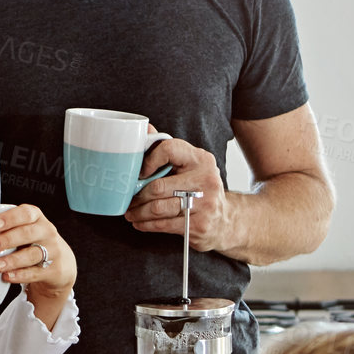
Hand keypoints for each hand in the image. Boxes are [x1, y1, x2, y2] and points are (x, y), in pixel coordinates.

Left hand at [0, 204, 76, 316]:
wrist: (60, 263)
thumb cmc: (32, 243)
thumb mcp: (23, 230)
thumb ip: (5, 228)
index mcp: (36, 218)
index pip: (26, 213)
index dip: (10, 218)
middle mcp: (47, 231)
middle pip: (28, 234)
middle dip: (7, 240)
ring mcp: (53, 250)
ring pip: (32, 254)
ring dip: (12, 260)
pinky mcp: (54, 269)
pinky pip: (36, 272)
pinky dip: (20, 275)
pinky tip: (7, 277)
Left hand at [125, 135, 234, 251]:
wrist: (225, 219)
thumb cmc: (200, 188)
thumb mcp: (189, 165)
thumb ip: (168, 148)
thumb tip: (144, 128)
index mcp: (201, 159)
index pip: (169, 149)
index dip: (149, 160)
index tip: (139, 172)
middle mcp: (206, 179)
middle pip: (159, 186)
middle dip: (137, 195)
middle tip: (127, 198)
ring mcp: (205, 203)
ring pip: (158, 208)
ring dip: (138, 212)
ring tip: (130, 213)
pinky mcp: (200, 224)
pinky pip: (164, 225)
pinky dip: (146, 225)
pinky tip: (140, 223)